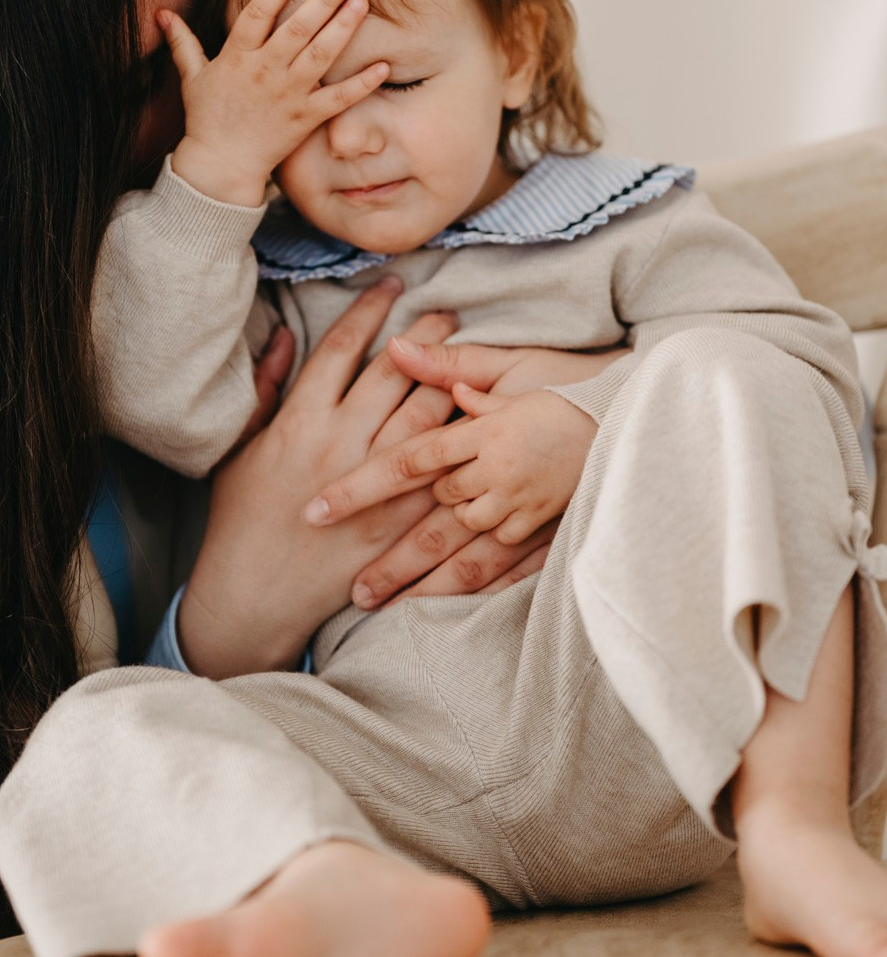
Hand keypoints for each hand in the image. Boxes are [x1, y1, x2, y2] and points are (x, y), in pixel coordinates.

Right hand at [163, 0, 388, 205]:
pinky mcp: (306, 118)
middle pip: (298, 29)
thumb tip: (162, 13)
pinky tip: (383, 66)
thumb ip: (183, 42)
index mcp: (238, 57)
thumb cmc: (206, 119)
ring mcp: (288, 95)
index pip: (258, 13)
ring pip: (321, 56)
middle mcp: (266, 72)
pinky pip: (339, 99)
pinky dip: (362, 84)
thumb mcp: (192, 77)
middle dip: (323, 1)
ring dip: (343, 28)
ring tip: (362, 3)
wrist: (221, 165)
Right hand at [177, 280, 458, 678]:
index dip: (371, 310)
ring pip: (425, 414)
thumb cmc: (239, 521)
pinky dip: (462, 443)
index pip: (343, 348)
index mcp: (300, 421)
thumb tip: (285, 332)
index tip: (392, 286)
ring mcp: (373, 484)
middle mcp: (339, 443)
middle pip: (394, 372)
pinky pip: (440, 473)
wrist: (253, 598)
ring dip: (450, 378)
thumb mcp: (238, 448)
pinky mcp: (397, 522)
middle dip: (424, 335)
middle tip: (446, 311)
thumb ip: (265, 388)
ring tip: (469, 352)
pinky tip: (480, 419)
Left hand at [314, 338, 623, 607]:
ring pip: (464, 558)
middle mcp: (501, 476)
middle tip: (346, 589)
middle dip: (386, 561)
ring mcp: (526, 511)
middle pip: (429, 525)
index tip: (317, 509)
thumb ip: (450, 361)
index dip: (359, 487)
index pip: (408, 462)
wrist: (639, 412)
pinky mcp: (549, 531)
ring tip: (380, 607)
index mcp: (485, 432)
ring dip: (420, 586)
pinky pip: (505, 571)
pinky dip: (472, 594)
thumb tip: (393, 346)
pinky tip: (441, 610)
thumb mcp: (512, 365)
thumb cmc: (570, 381)